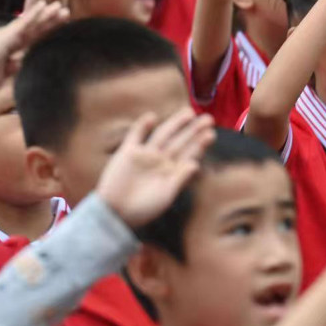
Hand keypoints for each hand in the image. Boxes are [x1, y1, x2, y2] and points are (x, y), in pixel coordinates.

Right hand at [0, 1, 68, 95]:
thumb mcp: (3, 73)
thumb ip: (13, 66)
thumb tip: (21, 62)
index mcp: (9, 46)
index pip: (33, 37)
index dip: (48, 30)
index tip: (62, 25)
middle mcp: (7, 37)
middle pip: (35, 28)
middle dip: (51, 20)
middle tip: (67, 11)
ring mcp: (6, 35)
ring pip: (31, 23)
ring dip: (46, 14)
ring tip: (61, 5)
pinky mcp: (4, 36)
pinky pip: (22, 23)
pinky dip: (33, 14)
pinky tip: (43, 5)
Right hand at [96, 109, 214, 227]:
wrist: (114, 213)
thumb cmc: (143, 209)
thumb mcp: (166, 196)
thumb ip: (180, 179)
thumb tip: (195, 164)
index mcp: (172, 171)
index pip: (189, 154)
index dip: (199, 144)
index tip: (211, 133)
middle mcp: (160, 160)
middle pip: (179, 141)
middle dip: (193, 130)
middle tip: (208, 119)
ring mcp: (145, 155)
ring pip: (162, 135)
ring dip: (174, 124)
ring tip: (189, 113)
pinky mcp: (127, 153)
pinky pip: (135, 136)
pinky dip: (141, 126)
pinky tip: (151, 117)